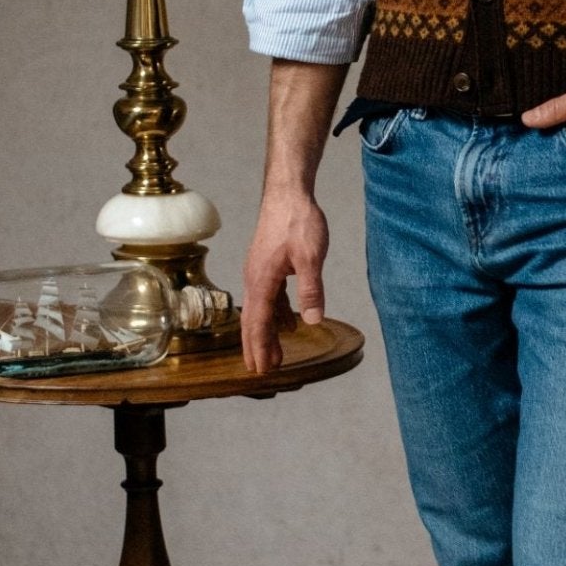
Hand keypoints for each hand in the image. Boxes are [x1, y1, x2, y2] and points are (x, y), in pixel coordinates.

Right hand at [241, 190, 330, 372]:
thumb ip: (311, 289)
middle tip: (262, 372)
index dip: (259, 348)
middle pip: (253, 321)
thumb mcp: (310, 257)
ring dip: (268, 333)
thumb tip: (312, 320)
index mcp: (261, 280)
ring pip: (261, 310)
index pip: (257, 323)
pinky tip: (288, 324)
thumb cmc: (298, 221)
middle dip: (257, 347)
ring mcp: (260, 271)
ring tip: (275, 355)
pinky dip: (276, 315)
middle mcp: (254, 278)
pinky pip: (269, 298)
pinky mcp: (268, 265)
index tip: (259, 370)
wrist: (288, 193)